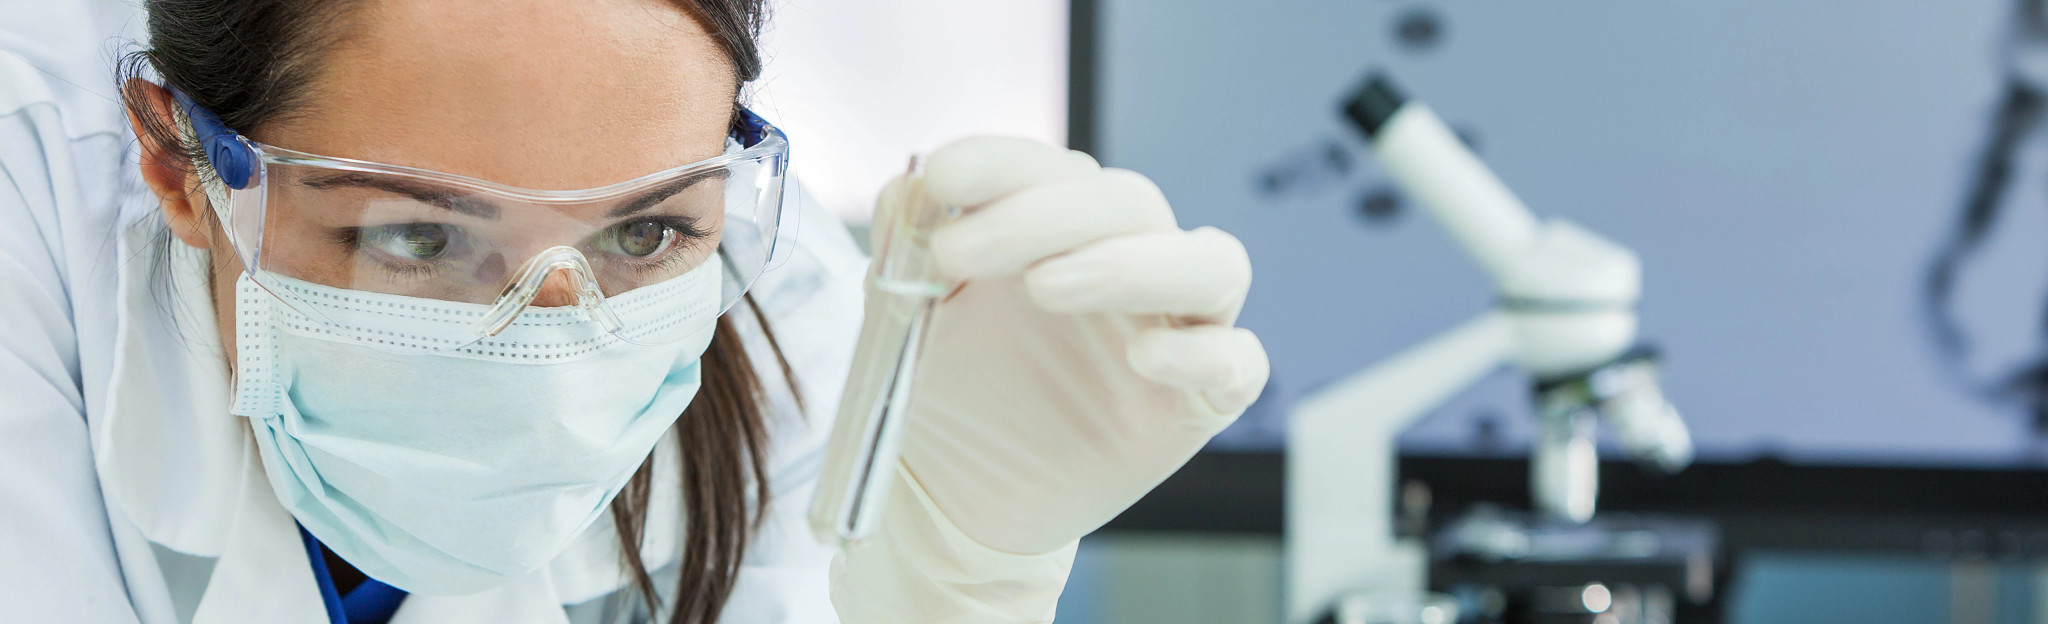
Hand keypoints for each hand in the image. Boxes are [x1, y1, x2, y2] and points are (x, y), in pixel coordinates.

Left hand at [888, 136, 1268, 554]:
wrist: (956, 496)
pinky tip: (1142, 358)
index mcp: (1063, 228)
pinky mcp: (1200, 403)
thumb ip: (907, 245)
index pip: (1057, 170)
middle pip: (1131, 203)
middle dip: (1043, 215)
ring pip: (1208, 264)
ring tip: (1044, 287)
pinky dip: (1201, 353)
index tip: (943, 177)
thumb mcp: (907, 312)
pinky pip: (1239, 362)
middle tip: (957, 253)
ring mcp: (1176, 329)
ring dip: (1131, 263)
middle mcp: (1131, 263)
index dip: (1004, 163)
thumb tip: (911, 184)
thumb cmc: (947, 388)